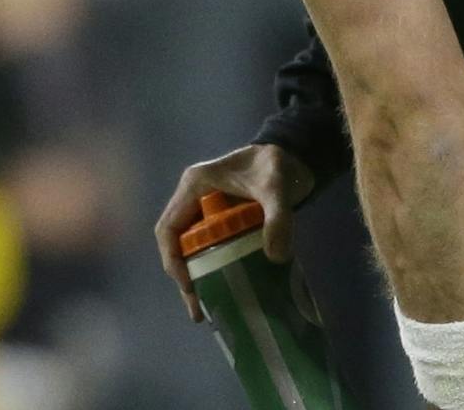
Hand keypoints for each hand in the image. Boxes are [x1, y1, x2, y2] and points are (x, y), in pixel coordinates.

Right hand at [154, 143, 316, 321]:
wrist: (295, 154)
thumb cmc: (278, 165)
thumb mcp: (277, 188)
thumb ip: (278, 217)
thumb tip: (276, 257)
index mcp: (195, 184)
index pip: (169, 228)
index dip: (173, 260)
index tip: (190, 287)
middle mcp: (193, 196)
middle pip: (177, 243)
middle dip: (184, 276)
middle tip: (200, 308)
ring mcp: (204, 207)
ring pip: (190, 247)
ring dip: (197, 275)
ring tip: (209, 308)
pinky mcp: (219, 217)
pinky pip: (207, 245)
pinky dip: (212, 266)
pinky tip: (223, 287)